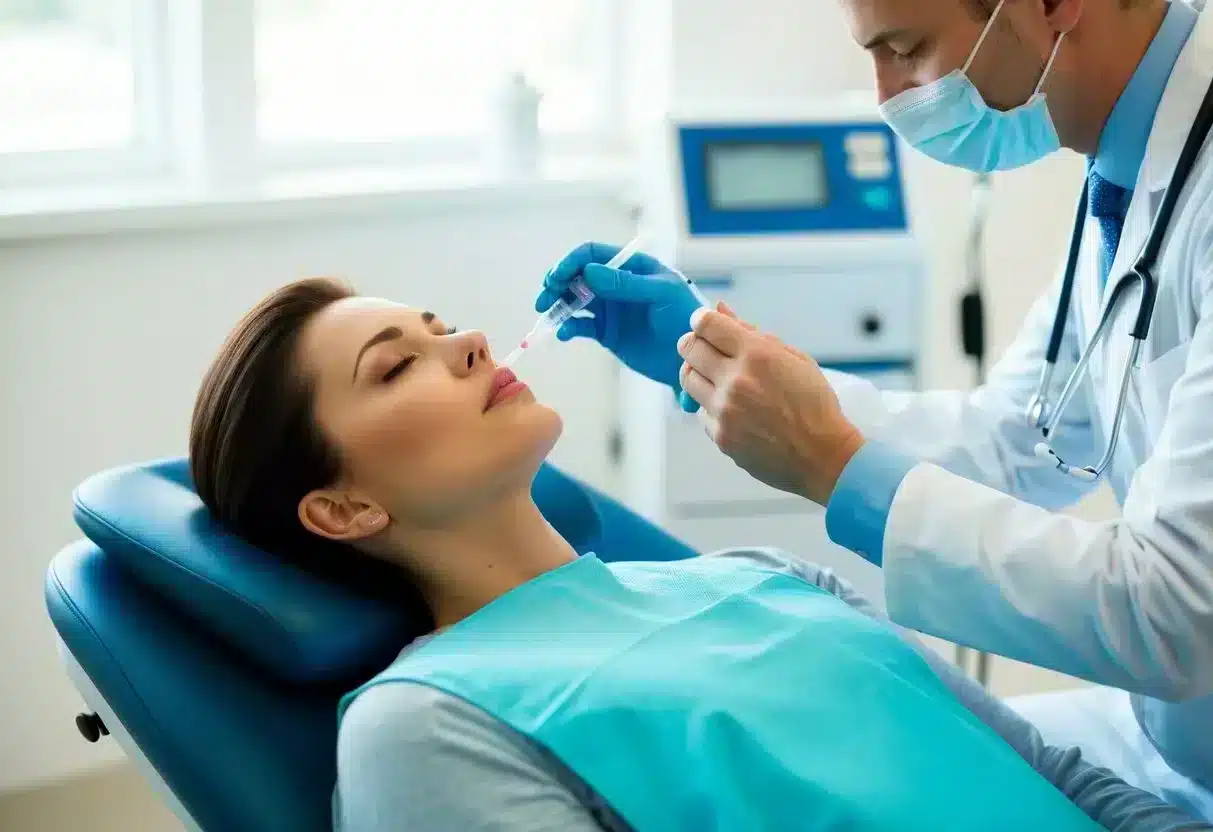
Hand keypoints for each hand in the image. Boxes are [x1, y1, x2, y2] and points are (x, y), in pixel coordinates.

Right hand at [537, 242, 703, 393]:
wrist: (693, 358)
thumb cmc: (685, 318)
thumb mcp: (661, 295)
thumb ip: (627, 283)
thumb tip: (589, 272)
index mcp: (631, 266)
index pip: (592, 254)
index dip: (571, 262)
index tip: (556, 277)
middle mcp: (616, 284)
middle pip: (577, 275)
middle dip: (557, 283)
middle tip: (545, 298)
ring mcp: (610, 308)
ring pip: (574, 300)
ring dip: (558, 304)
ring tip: (548, 313)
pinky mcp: (606, 332)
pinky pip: (580, 325)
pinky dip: (568, 327)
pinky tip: (564, 333)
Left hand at [677, 304, 865, 505]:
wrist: (822, 456)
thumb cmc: (814, 405)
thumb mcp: (794, 359)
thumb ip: (754, 334)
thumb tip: (721, 310)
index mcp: (757, 355)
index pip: (707, 324)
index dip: (702, 319)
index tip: (704, 323)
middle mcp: (735, 380)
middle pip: (689, 348)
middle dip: (693, 343)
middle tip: (704, 347)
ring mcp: (724, 409)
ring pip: (688, 379)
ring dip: (698, 372)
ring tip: (717, 377)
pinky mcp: (719, 435)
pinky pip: (701, 411)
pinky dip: (711, 405)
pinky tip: (733, 409)